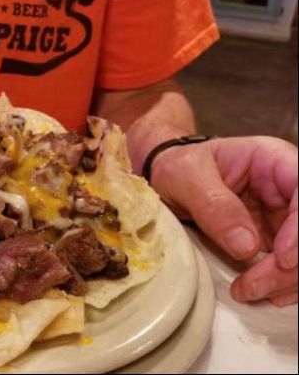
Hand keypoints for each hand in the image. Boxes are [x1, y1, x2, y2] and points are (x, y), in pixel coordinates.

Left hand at [150, 136, 296, 306]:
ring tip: (249, 291)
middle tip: (255, 284)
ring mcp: (287, 217)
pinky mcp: (279, 240)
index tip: (282, 257)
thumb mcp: (184, 176)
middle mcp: (289, 190)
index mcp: (274, 161)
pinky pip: (294, 266)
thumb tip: (246, 246)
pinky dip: (285, 284)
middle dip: (293, 265)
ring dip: (289, 280)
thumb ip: (213, 205)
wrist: (168, 178)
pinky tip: (266, 294)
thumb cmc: (179, 167)